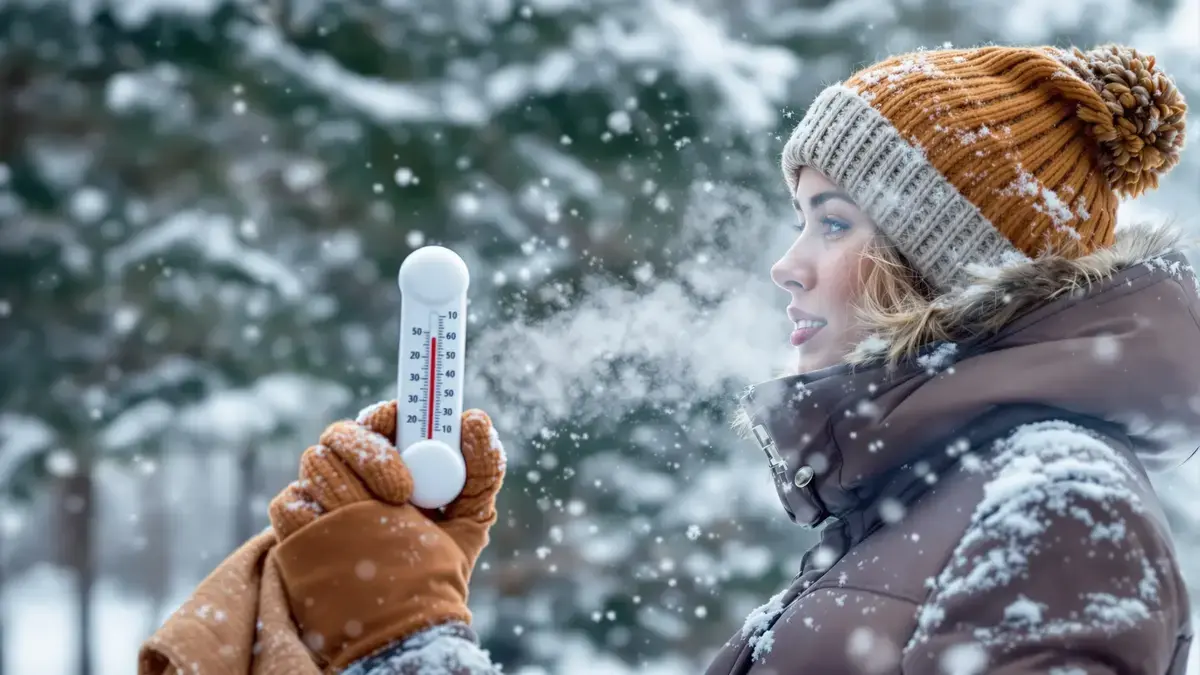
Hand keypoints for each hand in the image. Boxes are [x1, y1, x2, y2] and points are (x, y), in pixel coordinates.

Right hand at [267, 402, 505, 670]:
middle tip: (403, 492)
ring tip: (385, 529)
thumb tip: (474, 418)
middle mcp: (351, 472)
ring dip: (351, 492)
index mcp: (392, 459)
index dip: (387, 415)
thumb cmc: (439, 565)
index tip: (405, 426)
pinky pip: (291, 504)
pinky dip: (317, 517)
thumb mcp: (471, 517)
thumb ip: (481, 468)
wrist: (405, 623)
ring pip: (316, 464)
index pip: (378, 419)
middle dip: (371, 455)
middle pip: (338, 435)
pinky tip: (346, 542)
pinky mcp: (294, 529)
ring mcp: (319, 499)